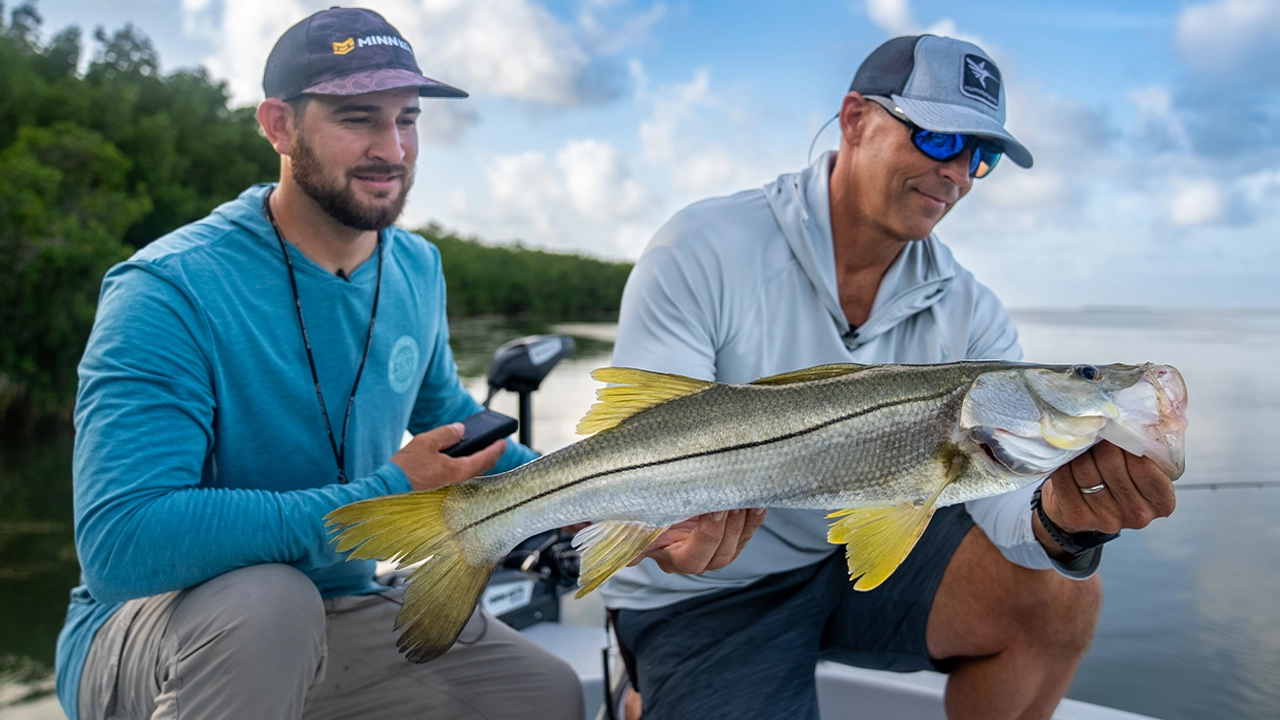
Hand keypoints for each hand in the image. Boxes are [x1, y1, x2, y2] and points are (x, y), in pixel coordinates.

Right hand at [390, 423, 506, 491]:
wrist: (387, 493)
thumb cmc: (405, 470)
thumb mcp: (425, 442)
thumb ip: (446, 434)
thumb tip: (460, 429)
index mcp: (459, 471)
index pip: (486, 458)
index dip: (497, 448)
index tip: (504, 441)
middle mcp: (458, 484)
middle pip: (480, 468)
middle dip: (488, 456)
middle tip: (493, 447)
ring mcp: (450, 492)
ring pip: (468, 475)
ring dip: (474, 464)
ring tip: (474, 452)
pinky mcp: (440, 496)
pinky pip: (457, 481)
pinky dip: (461, 471)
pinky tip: (454, 465)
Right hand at [632, 509, 766, 573]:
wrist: (661, 501)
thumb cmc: (646, 513)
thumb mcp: (636, 523)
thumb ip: (631, 535)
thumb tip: (619, 547)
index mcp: (672, 557)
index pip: (692, 558)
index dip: (706, 537)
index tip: (711, 511)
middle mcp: (696, 560)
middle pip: (719, 554)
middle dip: (729, 528)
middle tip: (732, 501)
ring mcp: (716, 550)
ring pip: (736, 546)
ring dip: (744, 523)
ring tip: (747, 500)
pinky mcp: (732, 538)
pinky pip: (747, 533)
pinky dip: (754, 518)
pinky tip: (757, 502)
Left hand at [1036, 441, 1175, 557]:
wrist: (1088, 508)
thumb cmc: (1122, 479)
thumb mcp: (1146, 466)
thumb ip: (1147, 447)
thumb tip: (1134, 416)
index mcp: (1163, 501)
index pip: (1142, 461)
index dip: (1125, 440)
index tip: (1116, 428)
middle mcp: (1138, 514)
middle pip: (1110, 461)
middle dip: (1099, 442)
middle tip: (1095, 432)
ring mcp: (1108, 519)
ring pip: (1084, 467)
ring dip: (1079, 450)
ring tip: (1081, 443)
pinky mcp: (1079, 517)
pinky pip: (1063, 477)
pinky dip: (1062, 463)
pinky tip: (1066, 458)